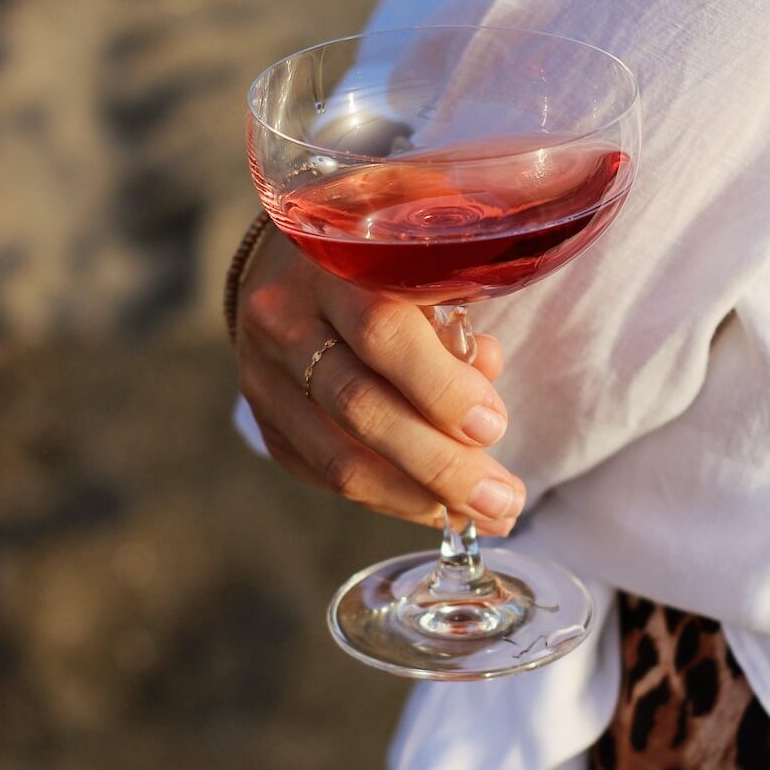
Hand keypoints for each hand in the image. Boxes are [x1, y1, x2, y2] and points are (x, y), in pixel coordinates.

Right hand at [235, 230, 525, 534]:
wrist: (296, 263)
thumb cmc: (384, 258)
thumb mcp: (423, 256)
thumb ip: (458, 305)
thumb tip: (486, 371)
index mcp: (330, 262)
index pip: (382, 331)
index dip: (441, 387)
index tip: (493, 426)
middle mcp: (284, 320)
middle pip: (360, 408)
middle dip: (442, 464)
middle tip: (504, 497)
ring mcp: (265, 377)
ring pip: (340, 460)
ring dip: (422, 497)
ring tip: (487, 513)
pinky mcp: (266, 422)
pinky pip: (329, 477)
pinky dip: (392, 498)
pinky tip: (439, 505)